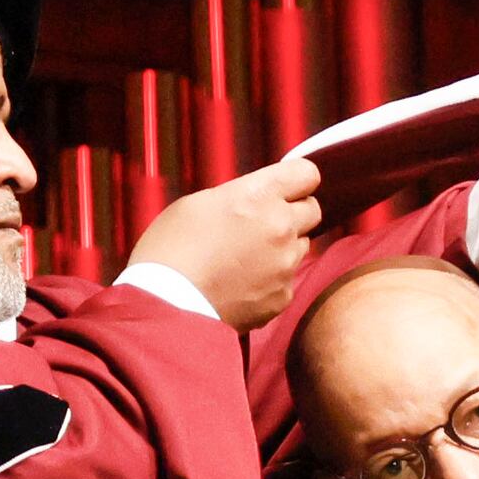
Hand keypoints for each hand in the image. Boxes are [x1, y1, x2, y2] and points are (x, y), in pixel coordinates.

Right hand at [127, 154, 322, 330]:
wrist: (165, 304)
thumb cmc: (170, 249)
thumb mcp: (197, 204)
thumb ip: (237, 196)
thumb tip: (254, 201)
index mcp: (259, 195)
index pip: (306, 173)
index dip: (296, 180)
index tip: (285, 188)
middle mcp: (281, 226)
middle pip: (313, 210)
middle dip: (293, 213)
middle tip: (262, 224)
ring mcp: (285, 264)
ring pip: (301, 246)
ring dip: (283, 247)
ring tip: (247, 258)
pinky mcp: (282, 296)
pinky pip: (287, 280)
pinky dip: (271, 280)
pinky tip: (242, 284)